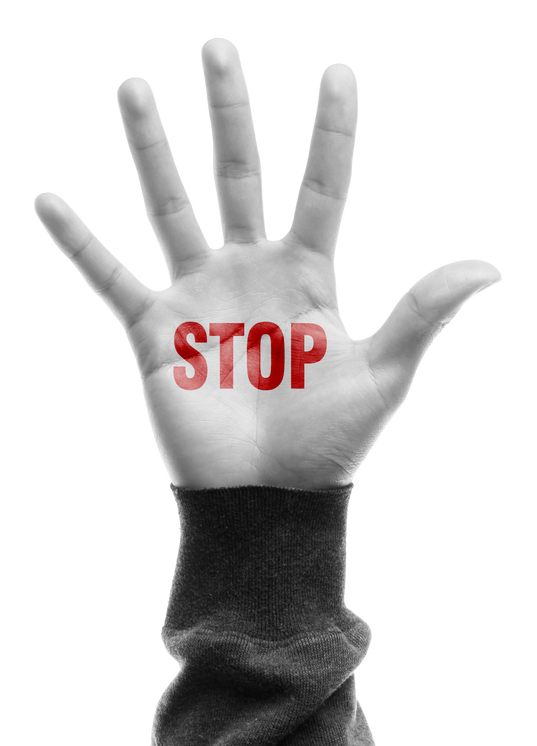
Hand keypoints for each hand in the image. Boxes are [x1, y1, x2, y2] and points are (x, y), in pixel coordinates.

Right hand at [33, 37, 502, 489]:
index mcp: (307, 277)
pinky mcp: (155, 330)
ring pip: (171, 208)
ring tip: (135, 88)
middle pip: (240, 175)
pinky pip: (110, 278)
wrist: (266, 496)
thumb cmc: (327, 442)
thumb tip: (489, 265)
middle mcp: (251, 274)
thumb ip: (422, 313)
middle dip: (230, 111)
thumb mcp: (381, 372)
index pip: (324, 187)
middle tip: (218, 46)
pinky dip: (79, 244)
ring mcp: (199, 298)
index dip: (332, 132)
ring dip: (154, 149)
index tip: (339, 73)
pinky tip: (48, 201)